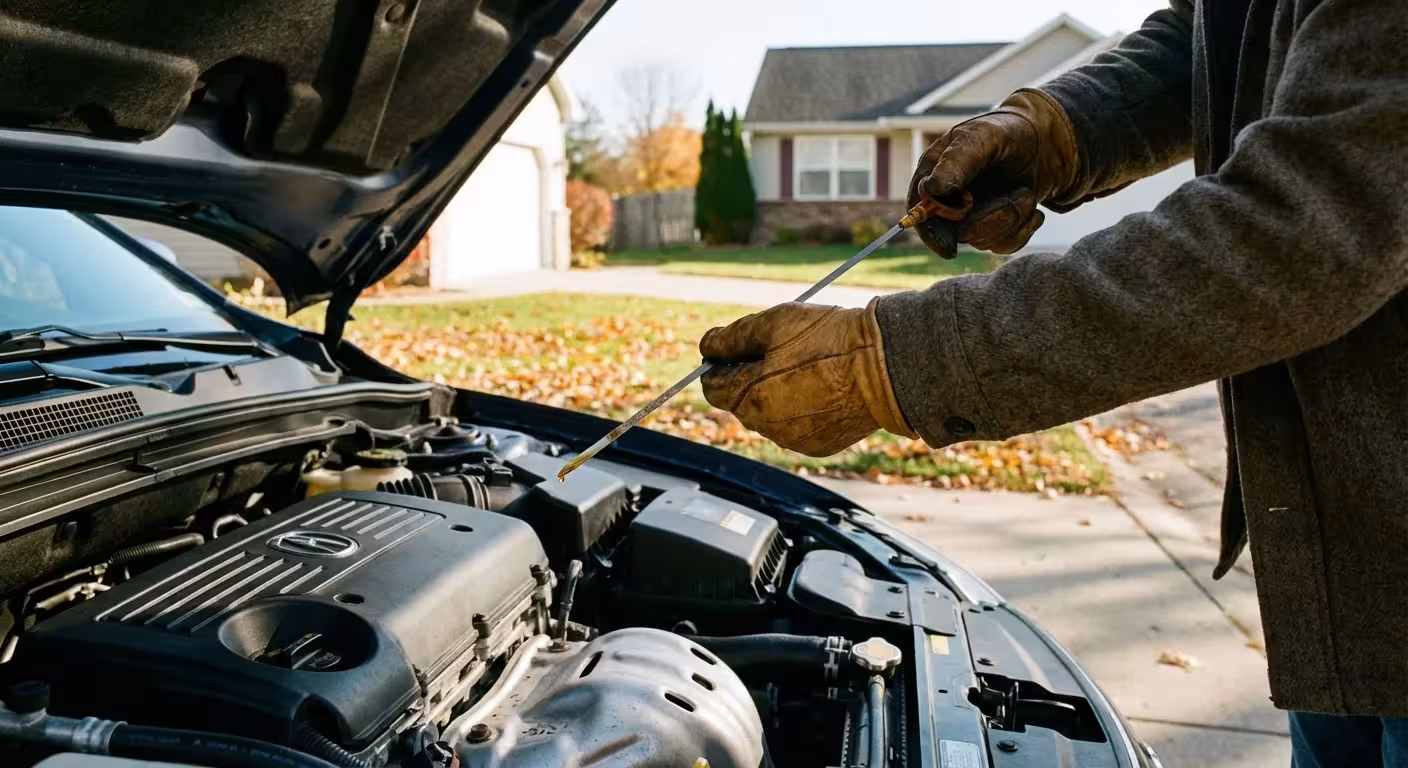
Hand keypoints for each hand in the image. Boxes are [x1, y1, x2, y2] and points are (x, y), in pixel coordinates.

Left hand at [698, 300, 914, 456]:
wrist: (887, 366)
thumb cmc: (830, 340)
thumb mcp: (774, 323)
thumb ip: (731, 338)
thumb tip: (706, 346)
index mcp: (750, 399)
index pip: (712, 387)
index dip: (719, 364)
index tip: (735, 347)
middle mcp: (768, 428)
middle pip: (740, 403)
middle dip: (749, 378)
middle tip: (780, 350)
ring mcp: (794, 440)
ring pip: (768, 416)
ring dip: (774, 394)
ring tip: (807, 366)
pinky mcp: (819, 446)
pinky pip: (796, 427)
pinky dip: (801, 409)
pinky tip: (823, 386)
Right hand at [908, 89, 1077, 258]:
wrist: (1046, 140)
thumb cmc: (1008, 131)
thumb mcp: (982, 138)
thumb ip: (956, 162)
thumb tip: (931, 190)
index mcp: (933, 175)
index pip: (920, 213)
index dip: (932, 233)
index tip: (949, 248)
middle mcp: (947, 200)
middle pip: (955, 233)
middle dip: (991, 220)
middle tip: (1022, 196)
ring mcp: (970, 216)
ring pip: (982, 241)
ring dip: (1012, 220)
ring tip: (1028, 194)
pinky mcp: (992, 227)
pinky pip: (1002, 246)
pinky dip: (1022, 231)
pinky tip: (1033, 210)